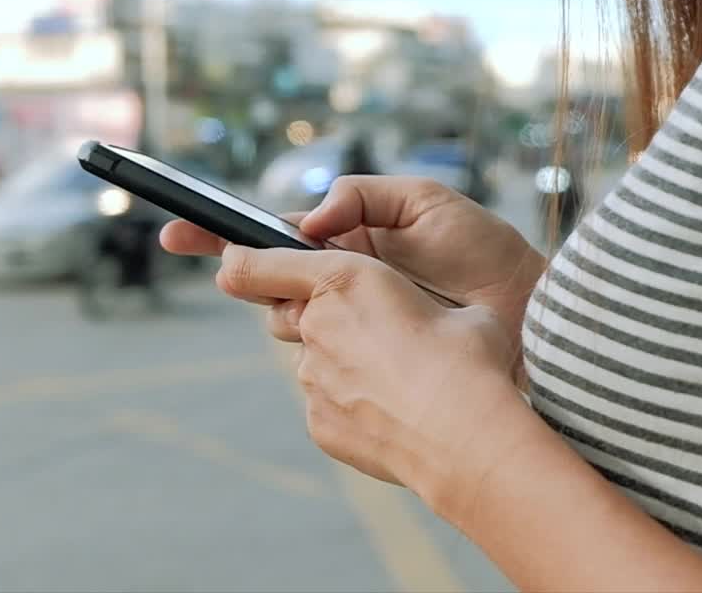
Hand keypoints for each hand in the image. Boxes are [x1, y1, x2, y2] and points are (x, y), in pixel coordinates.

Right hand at [161, 176, 543, 348]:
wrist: (528, 312)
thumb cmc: (483, 252)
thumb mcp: (425, 202)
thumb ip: (364, 197)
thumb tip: (310, 221)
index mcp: (345, 242)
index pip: (271, 238)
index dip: (219, 236)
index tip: (175, 233)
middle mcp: (339, 284)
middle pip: (267, 283)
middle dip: (259, 279)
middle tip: (290, 277)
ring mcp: (350, 326)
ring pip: (286, 323)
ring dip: (294, 312)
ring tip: (349, 305)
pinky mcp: (366, 364)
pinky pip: (320, 362)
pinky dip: (321, 351)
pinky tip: (358, 346)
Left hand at [215, 243, 522, 498]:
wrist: (468, 440)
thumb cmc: (472, 364)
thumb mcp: (459, 309)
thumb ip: (420, 303)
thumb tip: (432, 321)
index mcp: (346, 279)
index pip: (256, 264)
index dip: (240, 261)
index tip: (229, 262)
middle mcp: (316, 325)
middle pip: (294, 315)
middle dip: (323, 319)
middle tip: (377, 335)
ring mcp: (312, 379)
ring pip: (315, 362)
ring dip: (345, 365)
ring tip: (400, 382)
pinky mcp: (319, 423)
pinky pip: (327, 405)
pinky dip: (353, 405)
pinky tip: (394, 412)